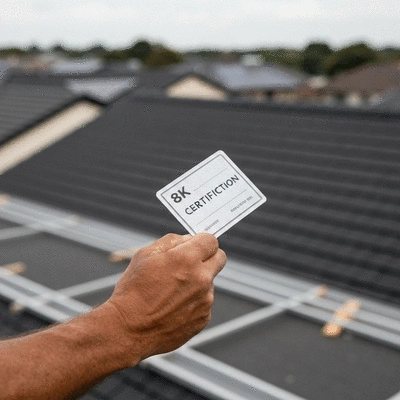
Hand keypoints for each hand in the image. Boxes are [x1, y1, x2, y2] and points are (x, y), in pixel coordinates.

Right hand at [104, 233, 225, 365]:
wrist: (128, 330)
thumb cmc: (133, 291)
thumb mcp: (144, 255)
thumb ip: (171, 241)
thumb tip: (188, 239)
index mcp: (187, 259)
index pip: (211, 240)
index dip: (202, 241)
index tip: (195, 245)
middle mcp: (201, 278)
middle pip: (220, 258)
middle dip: (208, 256)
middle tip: (191, 262)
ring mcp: (205, 300)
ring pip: (210, 282)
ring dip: (198, 281)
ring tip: (172, 292)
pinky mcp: (203, 318)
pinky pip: (204, 302)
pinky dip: (194, 301)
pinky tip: (173, 307)